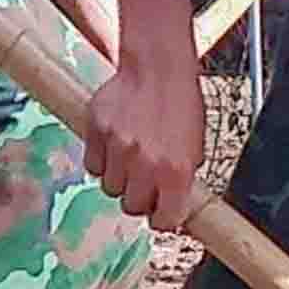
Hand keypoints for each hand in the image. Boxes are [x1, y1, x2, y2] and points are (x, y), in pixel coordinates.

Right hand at [88, 36, 208, 224]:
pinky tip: (114, 147)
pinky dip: (102, 162)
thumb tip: (172, 208)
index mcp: (176, 171)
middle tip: (146, 180)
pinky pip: (92, 166)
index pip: (164, 220)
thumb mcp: (195, 147)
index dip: (163, 218)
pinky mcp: (97, 133)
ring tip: (130, 158)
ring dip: (120, 180)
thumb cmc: (181, 104)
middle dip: (139, 198)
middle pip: (131, 208)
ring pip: (110, 188)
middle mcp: (145, 164)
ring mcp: (118, 148)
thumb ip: (182, 180)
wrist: (157, 67)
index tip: (162, 212)